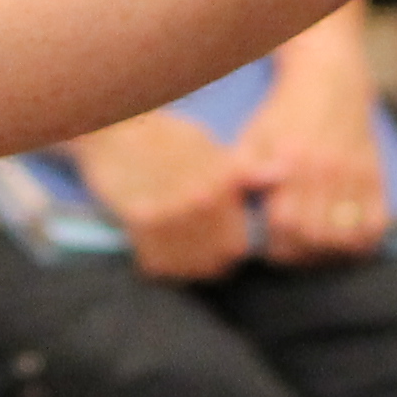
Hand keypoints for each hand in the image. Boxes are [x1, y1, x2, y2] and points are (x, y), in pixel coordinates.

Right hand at [66, 111, 253, 280]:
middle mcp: (197, 201)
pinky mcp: (138, 222)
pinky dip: (161, 260)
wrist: (117, 129)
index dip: (233, 245)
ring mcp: (167, 214)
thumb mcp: (209, 147)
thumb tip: (280, 175)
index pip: (238, 244)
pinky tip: (161, 245)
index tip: (226, 241)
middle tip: (203, 247)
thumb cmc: (168, 137)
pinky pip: (157, 263)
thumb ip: (243, 170)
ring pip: (187, 266)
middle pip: (216, 260)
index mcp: (220, 183)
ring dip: (187, 263)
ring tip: (183, 248)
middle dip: (213, 258)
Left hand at [233, 55, 388, 264]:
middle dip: (300, 253)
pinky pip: (376, 223)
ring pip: (346, 235)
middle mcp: (326, 169)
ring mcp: (354, 173)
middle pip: (315, 234)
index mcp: (293, 160)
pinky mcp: (376, 175)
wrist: (329, 78)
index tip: (271, 245)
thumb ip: (243, 167)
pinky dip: (363, 240)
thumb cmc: (284, 111)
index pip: (286, 223)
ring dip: (330, 251)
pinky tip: (345, 238)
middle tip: (292, 250)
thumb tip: (243, 195)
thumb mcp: (254, 133)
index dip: (276, 244)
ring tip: (316, 247)